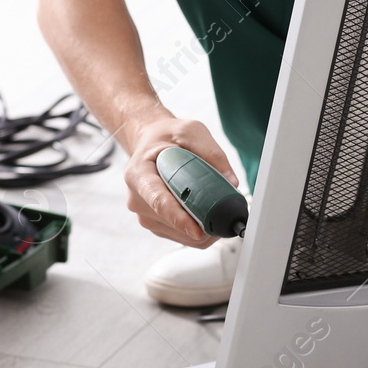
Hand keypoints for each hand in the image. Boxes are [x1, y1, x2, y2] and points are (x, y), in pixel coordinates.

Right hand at [122, 116, 239, 247]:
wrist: (152, 142)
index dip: (179, 219)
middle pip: (171, 222)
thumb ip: (212, 153)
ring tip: (214, 209)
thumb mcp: (190, 131)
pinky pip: (179, 235)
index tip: (197, 231)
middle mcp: (137, 198)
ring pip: (178, 234)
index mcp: (139, 174)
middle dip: (200, 222)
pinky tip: (205, 214)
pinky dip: (196, 230)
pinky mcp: (154, 223)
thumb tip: (231, 182)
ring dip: (201, 228)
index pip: (159, 201)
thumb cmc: (167, 136)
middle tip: (224, 214)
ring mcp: (144, 214)